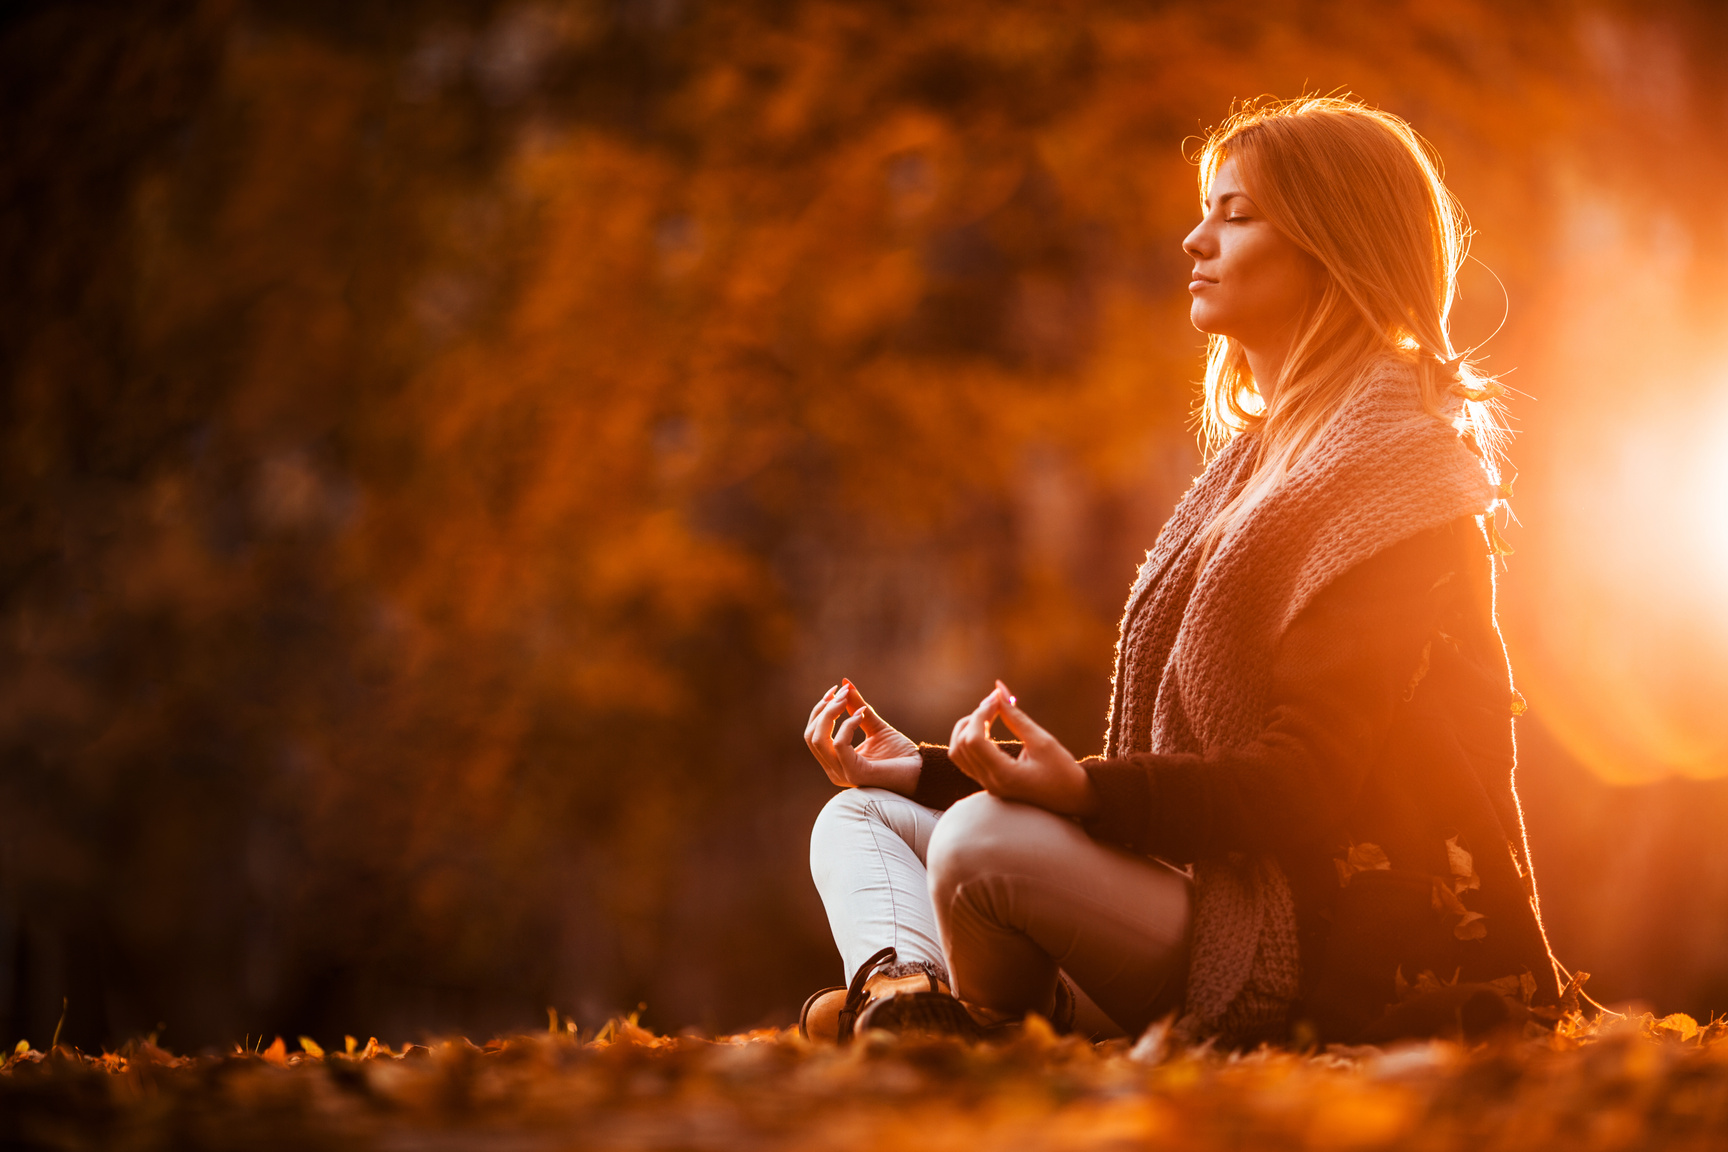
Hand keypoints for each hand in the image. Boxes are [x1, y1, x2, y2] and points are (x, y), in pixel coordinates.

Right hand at [804, 679, 920, 793]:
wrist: (922, 773)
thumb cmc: (900, 754)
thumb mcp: (875, 726)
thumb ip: (858, 708)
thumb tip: (845, 684)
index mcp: (836, 760)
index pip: (813, 734)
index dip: (820, 710)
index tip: (836, 689)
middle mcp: (834, 769)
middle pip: (811, 736)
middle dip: (823, 709)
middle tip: (841, 692)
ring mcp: (842, 773)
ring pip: (819, 740)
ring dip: (830, 713)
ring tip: (846, 698)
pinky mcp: (854, 773)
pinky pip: (840, 744)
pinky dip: (848, 725)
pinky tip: (862, 715)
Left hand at [949, 681, 1098, 816]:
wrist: (1074, 800)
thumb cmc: (1064, 771)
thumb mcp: (1042, 741)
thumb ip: (1016, 717)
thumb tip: (999, 691)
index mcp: (1004, 775)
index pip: (974, 740)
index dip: (981, 714)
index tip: (997, 699)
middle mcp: (990, 783)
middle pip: (961, 745)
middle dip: (974, 718)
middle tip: (995, 702)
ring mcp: (987, 786)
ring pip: (958, 753)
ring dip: (967, 728)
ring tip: (989, 713)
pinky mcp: (989, 783)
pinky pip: (966, 760)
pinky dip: (970, 739)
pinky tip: (986, 727)